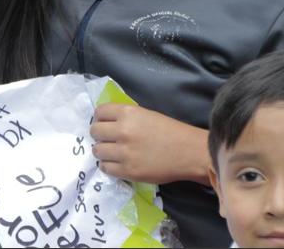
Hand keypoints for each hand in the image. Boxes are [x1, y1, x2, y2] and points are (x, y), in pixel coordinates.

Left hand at [90, 103, 209, 185]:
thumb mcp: (146, 114)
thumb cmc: (170, 131)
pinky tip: (117, 163)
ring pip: (97, 151)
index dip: (100, 118)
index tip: (104, 123)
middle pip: (95, 131)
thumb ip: (125, 117)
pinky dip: (108, 165)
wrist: (188, 152)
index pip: (99, 112)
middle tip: (107, 139)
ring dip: (102, 151)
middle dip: (99, 135)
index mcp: (128, 113)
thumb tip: (106, 122)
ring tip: (112, 153)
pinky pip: (105, 167)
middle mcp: (123, 131)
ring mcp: (124, 152)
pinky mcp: (128, 171)